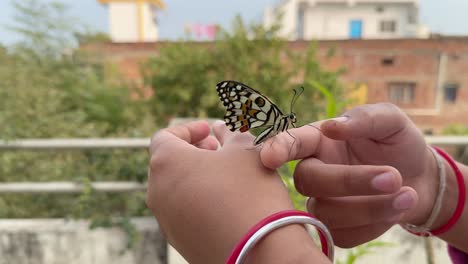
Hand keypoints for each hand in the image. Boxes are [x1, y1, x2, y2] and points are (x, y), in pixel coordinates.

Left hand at [147, 120, 328, 262]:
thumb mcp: (245, 151)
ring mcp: (165, 220)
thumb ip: (230, 134)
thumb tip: (223, 129)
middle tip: (217, 151)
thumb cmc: (251, 192)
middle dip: (192, 152)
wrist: (260, 251)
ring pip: (174, 189)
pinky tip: (224, 202)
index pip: (165, 136)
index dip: (188, 129)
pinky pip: (182, 212)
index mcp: (166, 163)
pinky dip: (197, 200)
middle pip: (167, 163)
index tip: (209, 131)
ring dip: (194, 176)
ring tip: (224, 176)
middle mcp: (157, 192)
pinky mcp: (178, 241)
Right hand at [260, 103, 439, 246]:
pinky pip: (343, 235)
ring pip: (325, 213)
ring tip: (407, 194)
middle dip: (349, 181)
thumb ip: (365, 118)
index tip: (270, 158)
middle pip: (307, 181)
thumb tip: (332, 127)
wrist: (420, 178)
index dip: (278, 149)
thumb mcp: (390, 121)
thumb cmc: (397, 142)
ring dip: (369, 207)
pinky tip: (395, 210)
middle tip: (394, 177)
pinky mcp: (335, 229)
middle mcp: (314, 170)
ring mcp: (321, 201)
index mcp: (319, 140)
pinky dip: (374, 225)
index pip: (292, 143)